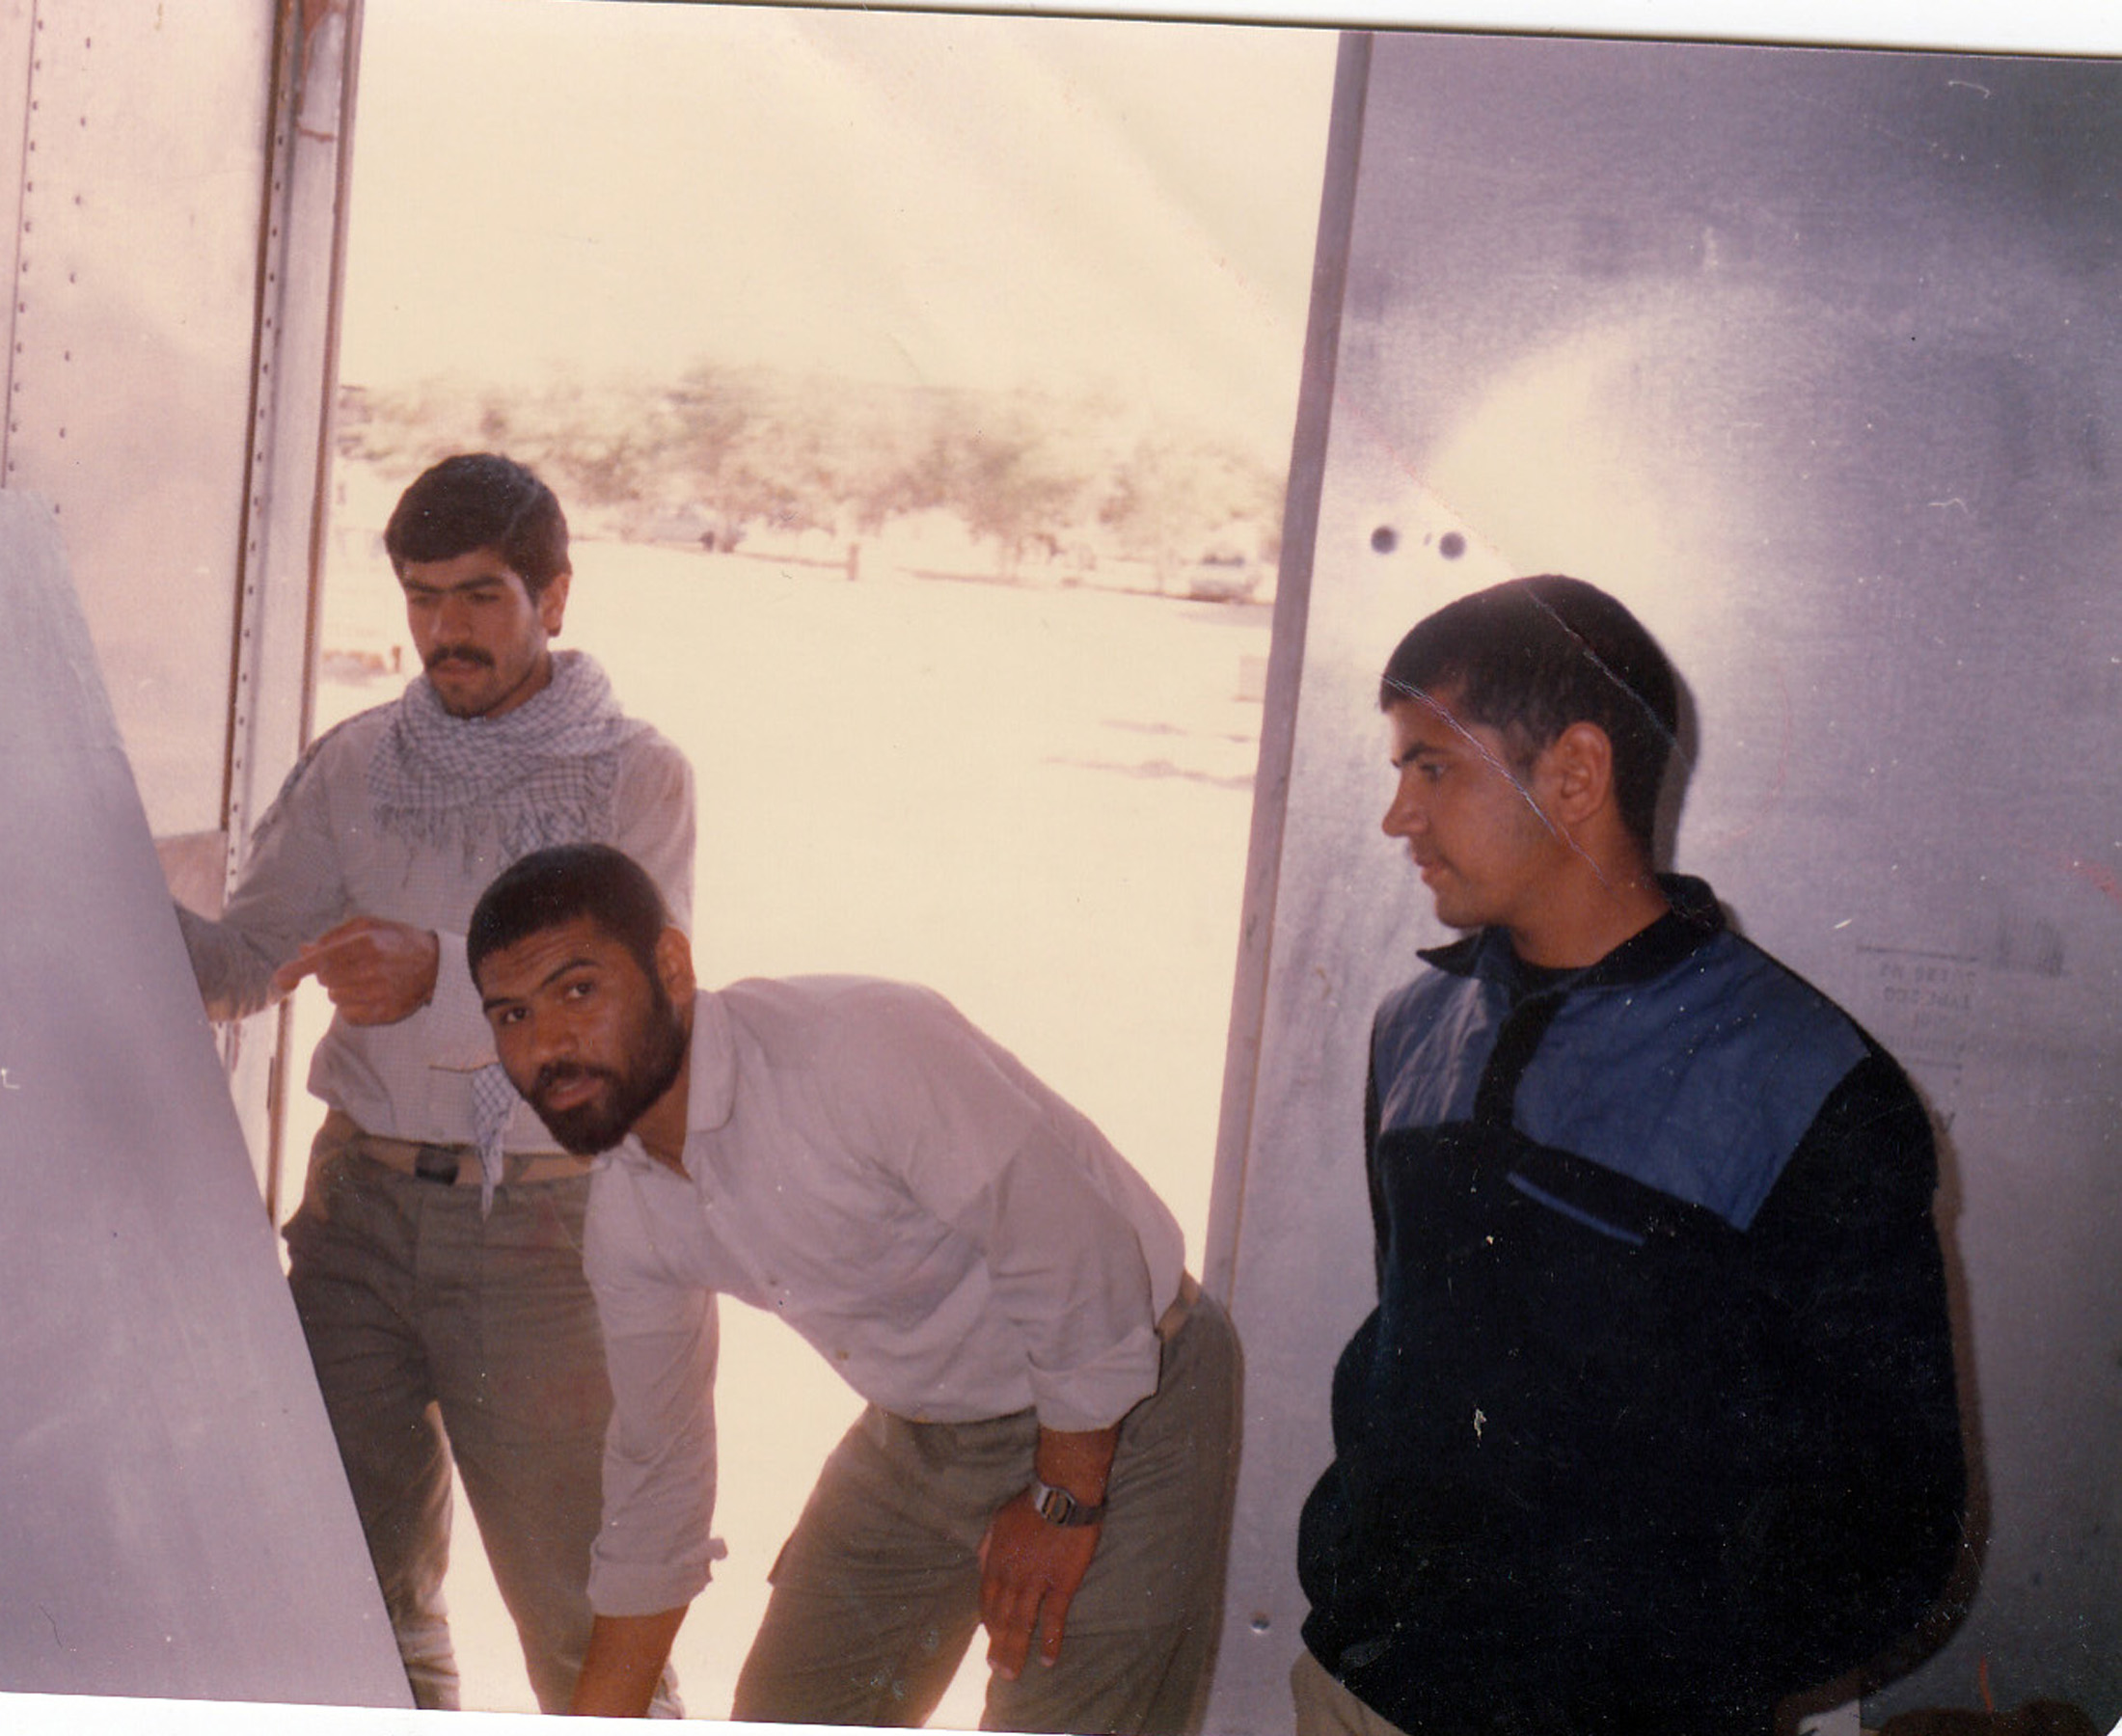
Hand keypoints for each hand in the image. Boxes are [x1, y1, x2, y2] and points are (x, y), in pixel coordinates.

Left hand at [270, 917, 439, 1025]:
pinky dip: (351, 1005)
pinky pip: (348, 1014)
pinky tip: (369, 994)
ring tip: (364, 979)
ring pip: (335, 998)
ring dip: (341, 989)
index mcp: (366, 943)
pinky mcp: (383, 1012)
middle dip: (329, 973)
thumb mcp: (369, 926)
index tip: (279, 978)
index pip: (321, 960)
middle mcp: (371, 969)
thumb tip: (303, 950)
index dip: (296, 970)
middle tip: (350, 966)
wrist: (435, 965)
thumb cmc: (398, 940)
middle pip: (325, 980)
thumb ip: (334, 936)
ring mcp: (378, 993)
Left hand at [977, 1490, 1100, 1680]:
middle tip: (997, 1670)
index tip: (990, 1639)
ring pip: (1021, 1624)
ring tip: (1012, 1674)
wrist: (1062, 1494)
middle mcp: (1011, 1577)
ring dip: (1015, 1651)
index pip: (987, 1601)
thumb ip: (988, 1545)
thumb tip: (980, 1564)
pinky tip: (1047, 1660)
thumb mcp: (998, 1520)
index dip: (988, 1623)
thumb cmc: (1030, 1504)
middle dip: (997, 1646)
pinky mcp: (1061, 1584)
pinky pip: (1053, 1618)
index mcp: (995, 1562)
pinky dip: (1049, 1641)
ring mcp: (1036, 1583)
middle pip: (1001, 1618)